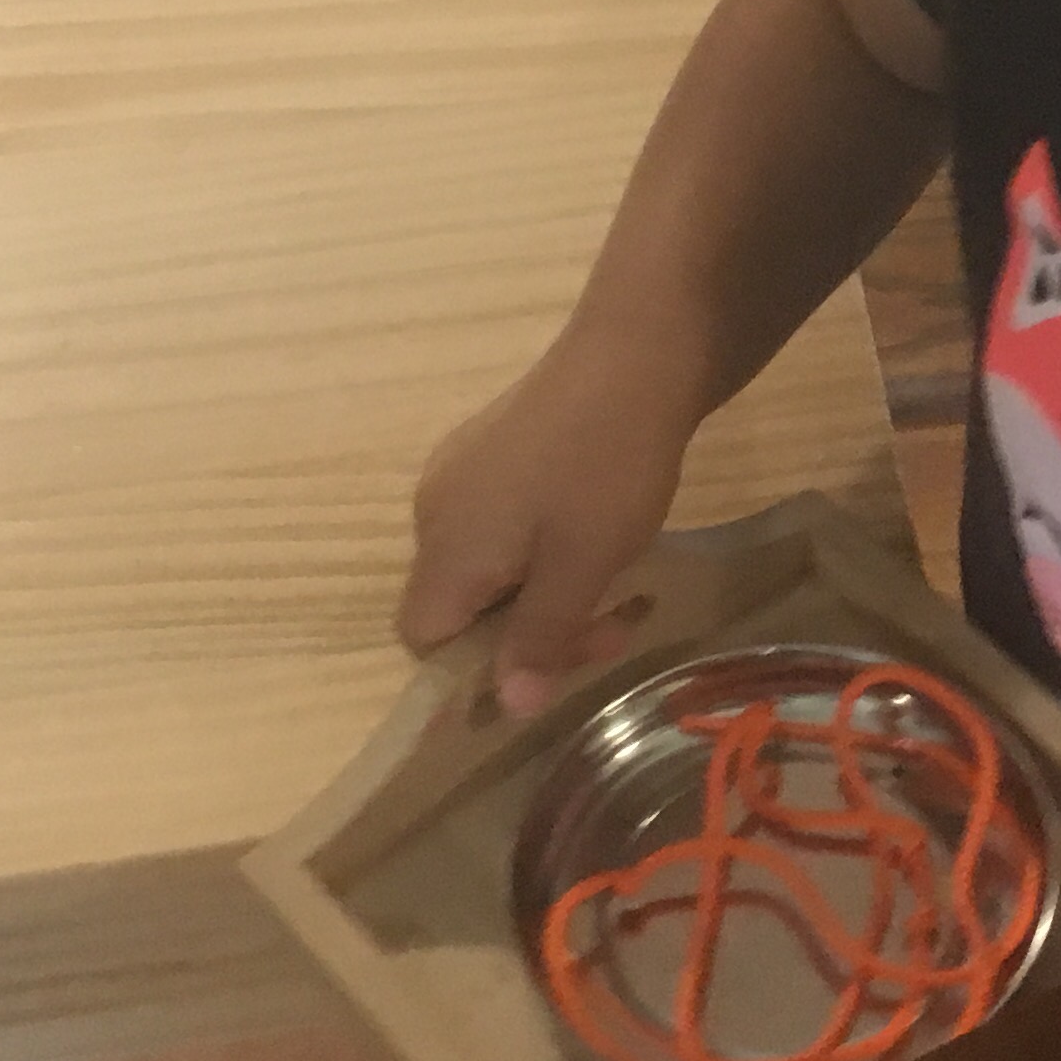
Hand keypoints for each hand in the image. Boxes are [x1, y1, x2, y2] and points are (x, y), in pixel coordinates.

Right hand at [395, 329, 707, 711]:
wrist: (636, 353)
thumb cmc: (605, 469)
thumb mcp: (581, 567)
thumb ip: (539, 639)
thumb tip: (507, 707)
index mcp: (445, 547)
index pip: (423, 639)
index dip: (480, 668)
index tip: (557, 656)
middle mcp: (435, 510)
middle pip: (460, 605)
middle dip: (533, 628)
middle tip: (615, 620)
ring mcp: (462, 471)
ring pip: (489, 565)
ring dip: (547, 589)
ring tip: (616, 576)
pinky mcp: (496, 446)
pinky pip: (503, 522)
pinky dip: (546, 546)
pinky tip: (599, 530)